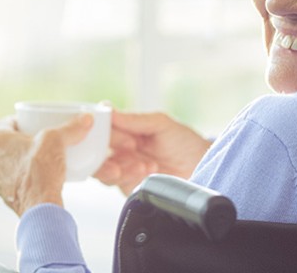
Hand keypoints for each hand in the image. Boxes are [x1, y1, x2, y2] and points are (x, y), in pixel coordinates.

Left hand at [0, 114, 92, 215]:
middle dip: (22, 139)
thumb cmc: (41, 170)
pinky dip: (23, 175)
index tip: (35, 122)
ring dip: (21, 158)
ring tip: (41, 158)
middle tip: (41, 138)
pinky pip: (13, 179)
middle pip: (6, 142)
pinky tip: (39, 176)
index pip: (5, 122)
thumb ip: (71, 128)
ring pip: (7, 162)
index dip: (21, 120)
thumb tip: (87, 118)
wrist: (39, 206)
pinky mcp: (4, 194)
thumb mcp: (57, 141)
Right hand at [94, 110, 210, 194]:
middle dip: (104, 152)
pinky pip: (115, 183)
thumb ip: (135, 119)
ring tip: (140, 165)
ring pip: (101, 169)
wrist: (201, 168)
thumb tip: (108, 109)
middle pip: (95, 151)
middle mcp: (120, 150)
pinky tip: (144, 172)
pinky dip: (125, 177)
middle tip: (126, 149)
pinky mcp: (127, 186)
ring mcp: (122, 168)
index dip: (101, 130)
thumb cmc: (184, 143)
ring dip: (115, 167)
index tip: (109, 131)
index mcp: (125, 131)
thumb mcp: (162, 124)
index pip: (101, 129)